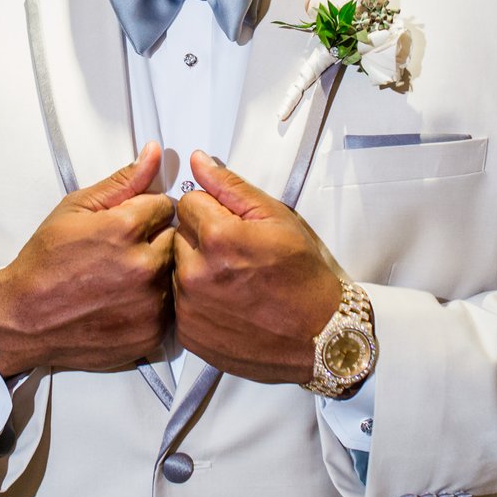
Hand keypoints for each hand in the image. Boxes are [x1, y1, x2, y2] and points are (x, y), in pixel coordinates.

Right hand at [0, 142, 175, 376]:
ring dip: (155, 272)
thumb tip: (153, 155)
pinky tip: (122, 301)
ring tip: (119, 278)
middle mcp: (143, 267)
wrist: (26, 318)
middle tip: (120, 252)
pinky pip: (168, 308)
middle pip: (174, 238)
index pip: (164, 205)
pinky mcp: (152, 333)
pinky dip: (151, 304)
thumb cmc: (45, 265)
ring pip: (174, 273)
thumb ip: (122, 182)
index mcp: (125, 230)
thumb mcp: (76, 208)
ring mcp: (150, 304)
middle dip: (153, 240)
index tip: (126, 225)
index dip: (144, 212)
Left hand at [173, 151, 344, 383]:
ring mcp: (190, 307)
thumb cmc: (302, 276)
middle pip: (179, 235)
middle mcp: (196, 273)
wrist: (318, 335)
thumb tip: (197, 161)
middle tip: (236, 256)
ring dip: (197, 270)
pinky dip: (198, 301)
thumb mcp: (276, 217)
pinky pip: (179, 302)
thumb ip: (230, 186)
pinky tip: (227, 305)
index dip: (214, 210)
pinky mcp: (189, 333)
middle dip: (202, 239)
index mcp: (217, 237)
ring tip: (233, 282)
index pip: (189, 202)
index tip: (235, 227)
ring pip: (177, 269)